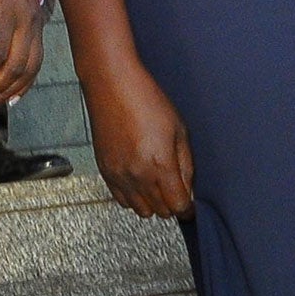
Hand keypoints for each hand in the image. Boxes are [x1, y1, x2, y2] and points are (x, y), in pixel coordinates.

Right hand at [86, 62, 193, 218]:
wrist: (112, 84)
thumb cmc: (146, 99)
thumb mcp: (179, 129)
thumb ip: (186, 165)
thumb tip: (188, 189)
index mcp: (160, 165)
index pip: (179, 206)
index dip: (188, 207)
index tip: (190, 204)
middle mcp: (138, 175)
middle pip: (161, 211)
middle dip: (171, 204)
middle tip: (173, 188)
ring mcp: (118, 174)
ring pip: (140, 210)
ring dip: (151, 203)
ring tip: (155, 184)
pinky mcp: (104, 170)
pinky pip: (121, 200)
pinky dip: (132, 196)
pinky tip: (138, 180)